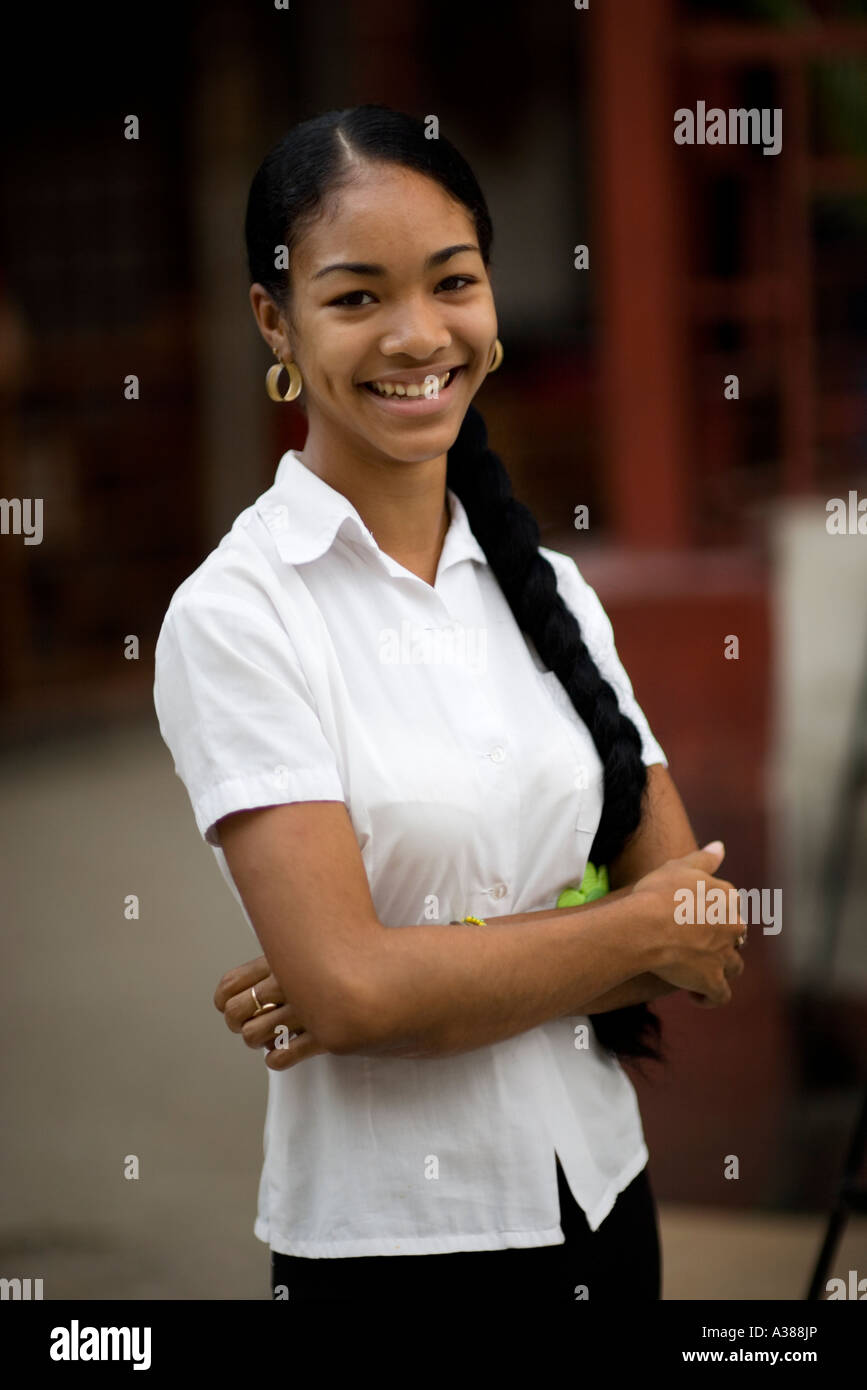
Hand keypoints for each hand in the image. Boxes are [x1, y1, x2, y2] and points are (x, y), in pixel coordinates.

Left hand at [213, 955, 330, 1069]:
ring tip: (272, 1036)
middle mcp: (289, 982)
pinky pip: (280, 1057)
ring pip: (252, 1036)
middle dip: (238, 1023)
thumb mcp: (307, 952)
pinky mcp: (323, 1036)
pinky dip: (277, 1058)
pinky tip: (286, 1050)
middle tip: (251, 1023)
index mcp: (281, 960)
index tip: (231, 1005)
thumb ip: (277, 962)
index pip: (230, 983)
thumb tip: (239, 986)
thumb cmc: (337, 969)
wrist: (396, 981)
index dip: (224, 1000)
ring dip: (259, 1041)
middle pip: (235, 1012)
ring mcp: (306, 1009)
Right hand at [630, 842, 745, 1007]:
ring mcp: (724, 955)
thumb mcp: (679, 866)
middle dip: (720, 941)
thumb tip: (720, 847)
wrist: (646, 925)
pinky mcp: (713, 980)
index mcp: (726, 897)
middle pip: (735, 937)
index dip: (713, 914)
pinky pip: (720, 995)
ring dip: (719, 969)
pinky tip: (694, 995)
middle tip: (692, 944)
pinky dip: (709, 997)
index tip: (694, 918)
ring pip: (733, 966)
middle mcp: (732, 925)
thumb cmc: (657, 893)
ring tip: (696, 971)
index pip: (730, 906)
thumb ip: (704, 859)